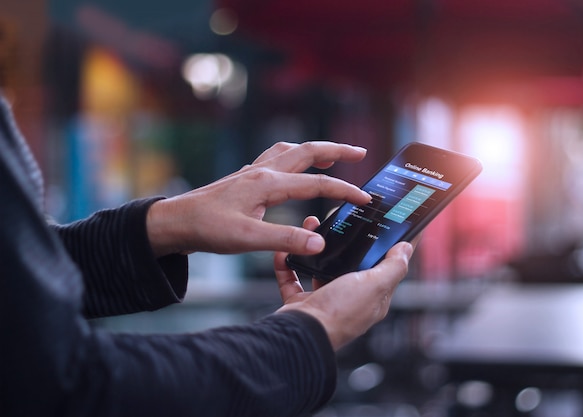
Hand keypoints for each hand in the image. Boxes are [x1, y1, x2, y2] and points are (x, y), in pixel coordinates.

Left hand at [146, 141, 370, 256]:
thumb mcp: (247, 239)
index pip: (316, 184)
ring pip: (291, 151)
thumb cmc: (206, 229)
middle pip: (307, 152)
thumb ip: (285, 240)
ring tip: (332, 157)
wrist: (175, 222)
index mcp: (267, 184)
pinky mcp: (245, 179)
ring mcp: (253, 172)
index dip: (344, 191)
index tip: (365, 199)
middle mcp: (262, 171)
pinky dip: (294, 158)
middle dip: (337, 151)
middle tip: (361, 154)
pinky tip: (294, 169)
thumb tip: (319, 244)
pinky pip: (276, 158)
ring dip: (315, 151)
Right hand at [274, 216, 415, 350]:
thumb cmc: (338, 314)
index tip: (387, 223)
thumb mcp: (374, 285)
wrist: (301, 334)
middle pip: (350, 262)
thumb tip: (406, 249)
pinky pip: (293, 278)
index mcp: (372, 296)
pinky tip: (286, 250)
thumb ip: (393, 267)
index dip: (388, 245)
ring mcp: (325, 300)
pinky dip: (288, 264)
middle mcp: (349, 299)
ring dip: (316, 247)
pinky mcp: (301, 302)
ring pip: (321, 266)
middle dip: (346, 240)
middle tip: (342, 219)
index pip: (385, 266)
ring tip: (312, 227)